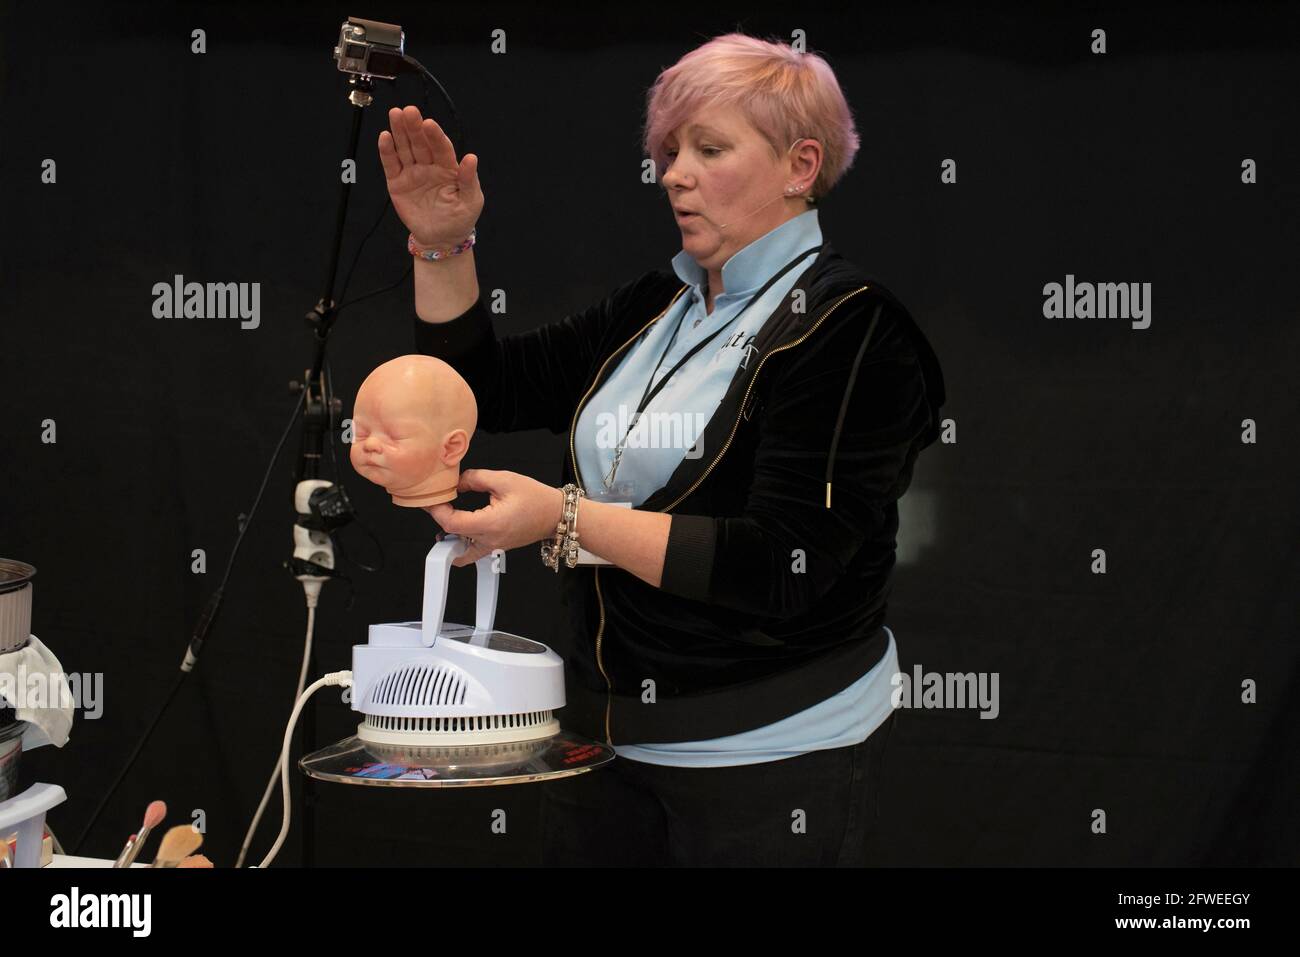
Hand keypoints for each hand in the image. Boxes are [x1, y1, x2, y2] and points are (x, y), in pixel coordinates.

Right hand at [378, 105, 483, 247]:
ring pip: (405, 149)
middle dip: (415, 127)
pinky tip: (385, 137)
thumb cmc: (460, 218)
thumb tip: (472, 158)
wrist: (441, 239)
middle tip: (409, 111)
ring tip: (395, 114)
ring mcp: (413, 173)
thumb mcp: (471, 201)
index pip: (441, 147)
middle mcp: (429, 165)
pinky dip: (387, 151)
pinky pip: (391, 165)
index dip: (435, 135)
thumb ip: (469, 180)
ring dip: (399, 132)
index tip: (429, 123)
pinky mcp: (397, 183)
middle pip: (421, 143)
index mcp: (448, 167)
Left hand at [425, 469, 563, 566]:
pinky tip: (454, 534)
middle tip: (438, 499)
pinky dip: (459, 545)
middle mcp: (489, 540)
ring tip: (445, 515)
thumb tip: (458, 482)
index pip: (452, 522)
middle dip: (440, 516)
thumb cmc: (537, 499)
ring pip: (459, 548)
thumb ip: (476, 478)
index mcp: (491, 523)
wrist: (556, 515)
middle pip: (452, 533)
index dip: (438, 510)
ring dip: (448, 534)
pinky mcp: (495, 547)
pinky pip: (471, 552)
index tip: (434, 497)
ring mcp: (492, 546)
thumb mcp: (505, 479)